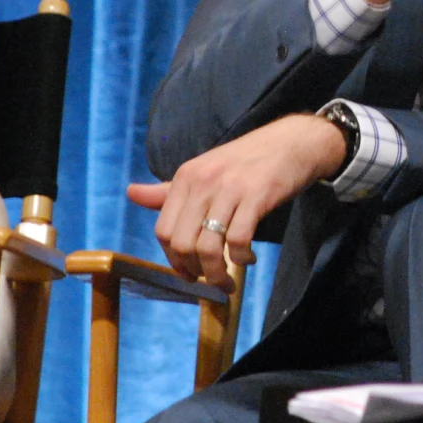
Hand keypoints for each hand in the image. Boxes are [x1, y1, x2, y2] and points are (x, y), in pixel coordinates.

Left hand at [129, 114, 348, 285]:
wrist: (292, 142)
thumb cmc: (246, 161)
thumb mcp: (204, 171)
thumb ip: (168, 190)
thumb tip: (131, 193)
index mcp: (185, 177)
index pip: (163, 230)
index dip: (173, 260)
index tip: (189, 273)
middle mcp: (202, 181)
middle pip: (182, 243)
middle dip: (195, 272)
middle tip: (211, 280)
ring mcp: (228, 188)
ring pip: (207, 247)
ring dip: (217, 274)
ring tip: (228, 280)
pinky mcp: (256, 196)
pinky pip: (238, 240)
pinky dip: (241, 258)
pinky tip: (248, 258)